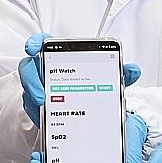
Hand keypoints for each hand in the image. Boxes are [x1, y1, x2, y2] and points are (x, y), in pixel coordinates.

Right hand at [19, 32, 140, 126]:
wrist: (85, 110)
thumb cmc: (90, 86)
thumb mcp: (105, 80)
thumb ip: (117, 74)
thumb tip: (133, 70)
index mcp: (58, 57)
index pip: (42, 43)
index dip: (36, 43)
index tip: (34, 48)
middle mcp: (44, 71)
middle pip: (28, 68)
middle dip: (32, 79)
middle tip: (42, 93)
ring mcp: (39, 89)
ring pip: (27, 89)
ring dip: (34, 97)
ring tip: (44, 105)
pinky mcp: (37, 107)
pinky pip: (33, 109)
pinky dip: (39, 113)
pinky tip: (48, 118)